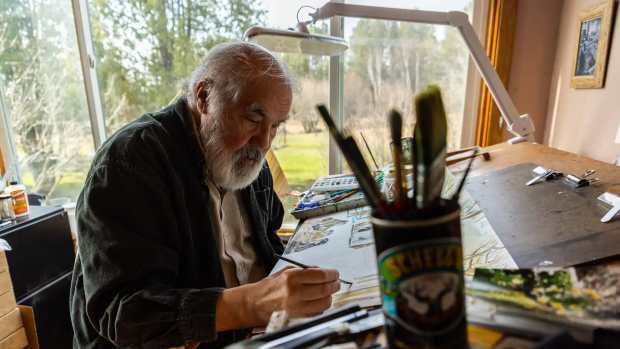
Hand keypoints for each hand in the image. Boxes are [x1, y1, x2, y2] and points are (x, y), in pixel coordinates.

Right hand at [215, 267, 340, 330]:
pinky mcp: (297, 318)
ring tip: (328, 292)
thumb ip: (304, 271)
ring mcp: (296, 307)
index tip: (335, 274)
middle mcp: (294, 293)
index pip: (320, 275)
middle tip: (336, 283)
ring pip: (324, 303)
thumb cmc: (269, 287)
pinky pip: (316, 313)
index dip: (332, 274)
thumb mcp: (285, 272)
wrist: (254, 304)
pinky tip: (318, 301)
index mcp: (291, 278)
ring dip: (329, 297)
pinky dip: (321, 307)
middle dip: (334, 285)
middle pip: (324, 289)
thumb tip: (323, 272)